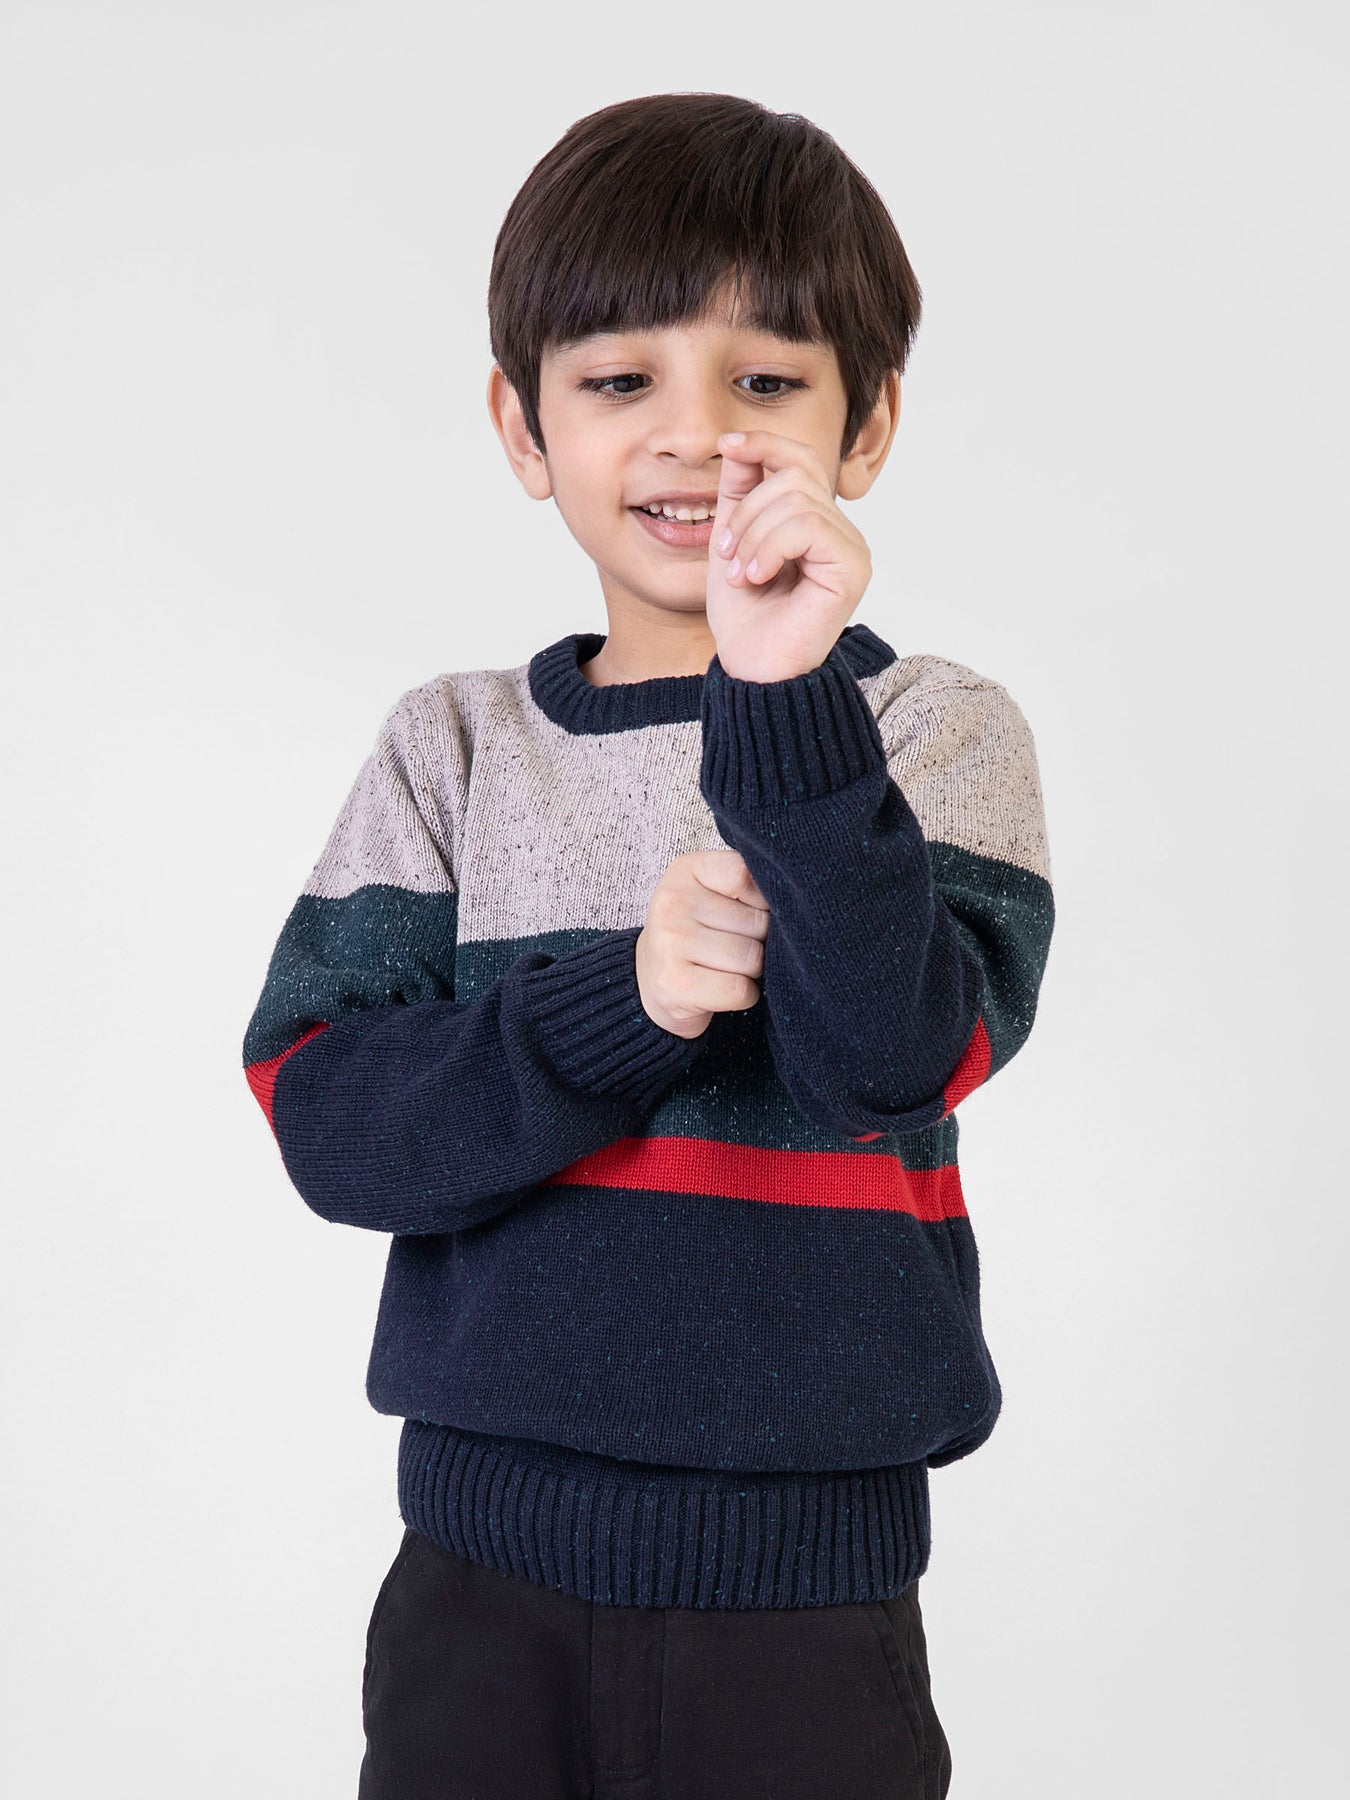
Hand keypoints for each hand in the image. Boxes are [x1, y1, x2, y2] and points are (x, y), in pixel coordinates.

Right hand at [635, 849, 770, 1038]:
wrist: (652, 979)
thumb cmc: (696, 931)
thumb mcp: (712, 892)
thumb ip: (749, 885)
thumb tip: (795, 908)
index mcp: (686, 870)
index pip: (746, 874)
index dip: (762, 900)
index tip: (747, 911)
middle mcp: (672, 902)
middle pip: (758, 923)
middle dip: (759, 941)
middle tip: (732, 945)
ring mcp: (670, 943)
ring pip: (753, 959)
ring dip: (751, 971)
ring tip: (725, 967)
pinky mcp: (675, 984)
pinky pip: (740, 990)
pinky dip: (743, 995)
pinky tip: (721, 988)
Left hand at [706, 429, 872, 682]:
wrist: (752, 667)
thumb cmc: (744, 615)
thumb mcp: (731, 539)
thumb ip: (739, 492)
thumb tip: (736, 442)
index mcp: (813, 520)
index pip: (799, 459)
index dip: (764, 443)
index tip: (725, 445)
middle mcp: (839, 529)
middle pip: (794, 473)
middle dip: (747, 509)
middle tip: (727, 553)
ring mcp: (851, 547)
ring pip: (797, 500)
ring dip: (753, 535)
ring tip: (741, 574)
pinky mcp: (853, 567)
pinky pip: (808, 526)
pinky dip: (771, 548)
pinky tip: (758, 578)